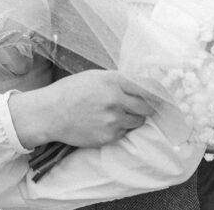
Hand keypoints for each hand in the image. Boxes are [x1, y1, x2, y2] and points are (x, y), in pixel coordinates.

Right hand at [9, 70, 154, 148]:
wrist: (50, 113)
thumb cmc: (71, 91)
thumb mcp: (95, 77)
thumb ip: (118, 80)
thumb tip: (141, 85)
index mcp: (114, 81)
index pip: (148, 87)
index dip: (158, 93)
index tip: (163, 96)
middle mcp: (116, 100)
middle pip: (147, 107)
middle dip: (148, 107)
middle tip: (143, 106)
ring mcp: (113, 120)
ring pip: (137, 121)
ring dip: (133, 118)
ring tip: (117, 114)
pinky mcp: (108, 137)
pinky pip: (124, 133)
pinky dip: (120, 129)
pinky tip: (105, 123)